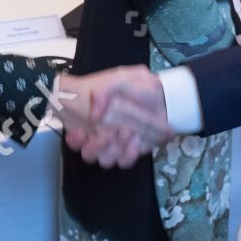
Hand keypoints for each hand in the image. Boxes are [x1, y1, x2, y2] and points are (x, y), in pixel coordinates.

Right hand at [58, 66, 173, 167]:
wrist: (166, 98)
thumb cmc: (140, 87)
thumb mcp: (122, 78)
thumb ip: (105, 90)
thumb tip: (94, 113)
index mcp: (94, 115)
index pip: (75, 135)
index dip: (75, 138)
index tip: (82, 132)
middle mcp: (100, 133)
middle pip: (88, 152)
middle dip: (97, 145)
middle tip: (112, 132)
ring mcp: (115, 144)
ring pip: (104, 160)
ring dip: (114, 149)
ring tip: (128, 132)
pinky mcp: (129, 152)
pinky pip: (122, 162)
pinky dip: (128, 154)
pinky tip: (136, 141)